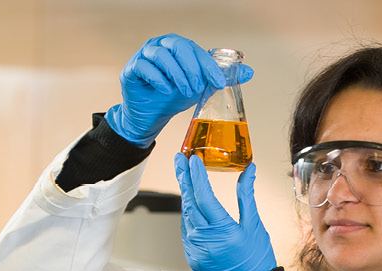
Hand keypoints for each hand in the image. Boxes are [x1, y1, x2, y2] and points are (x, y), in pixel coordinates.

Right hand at [105, 34, 254, 147]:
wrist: (152, 114)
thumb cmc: (174, 96)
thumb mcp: (201, 87)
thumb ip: (221, 77)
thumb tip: (250, 71)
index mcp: (177, 46)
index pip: (195, 49)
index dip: (209, 65)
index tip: (219, 82)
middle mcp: (160, 46)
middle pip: (178, 45)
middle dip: (192, 68)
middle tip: (198, 88)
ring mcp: (143, 55)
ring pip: (161, 55)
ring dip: (177, 74)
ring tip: (185, 92)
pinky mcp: (131, 69)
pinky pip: (145, 67)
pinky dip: (158, 79)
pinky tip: (167, 91)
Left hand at [174, 153, 275, 270]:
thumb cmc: (256, 261)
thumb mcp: (255, 226)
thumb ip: (246, 196)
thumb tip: (249, 171)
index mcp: (222, 231)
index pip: (204, 196)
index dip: (196, 175)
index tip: (193, 160)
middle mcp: (204, 239)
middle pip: (189, 201)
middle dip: (183, 177)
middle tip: (179, 159)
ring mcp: (195, 249)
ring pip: (186, 214)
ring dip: (185, 194)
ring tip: (184, 175)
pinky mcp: (192, 256)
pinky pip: (187, 229)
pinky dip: (188, 213)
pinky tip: (190, 202)